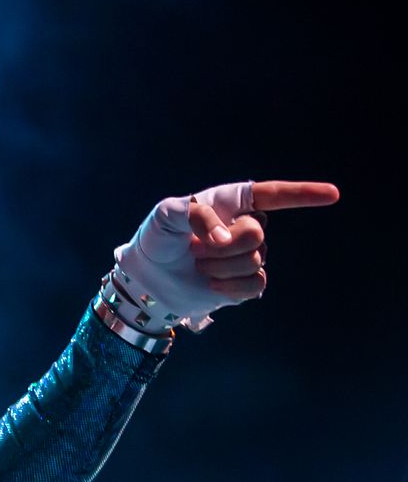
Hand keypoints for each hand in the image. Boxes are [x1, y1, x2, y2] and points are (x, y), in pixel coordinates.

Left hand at [112, 179, 338, 331]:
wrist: (149, 278)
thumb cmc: (157, 239)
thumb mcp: (167, 215)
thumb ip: (196, 214)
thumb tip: (224, 239)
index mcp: (232, 203)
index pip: (274, 195)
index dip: (303, 194)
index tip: (332, 195)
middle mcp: (245, 226)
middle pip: (257, 235)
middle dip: (223, 247)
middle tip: (196, 250)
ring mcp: (248, 255)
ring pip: (254, 261)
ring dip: (219, 267)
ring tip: (198, 265)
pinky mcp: (244, 282)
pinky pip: (255, 284)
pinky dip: (229, 286)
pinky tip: (210, 283)